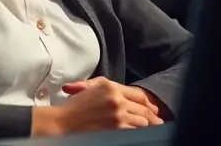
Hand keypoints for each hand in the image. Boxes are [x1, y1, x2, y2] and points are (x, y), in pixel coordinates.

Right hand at [30, 77, 163, 135]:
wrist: (62, 122)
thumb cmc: (74, 106)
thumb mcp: (90, 88)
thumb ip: (107, 86)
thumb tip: (126, 95)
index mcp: (111, 87)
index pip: (139, 95)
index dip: (148, 104)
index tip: (154, 110)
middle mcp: (117, 99)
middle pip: (143, 109)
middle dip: (151, 117)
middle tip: (158, 122)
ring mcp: (117, 114)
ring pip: (141, 121)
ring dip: (145, 126)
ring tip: (150, 129)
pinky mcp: (116, 128)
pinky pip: (134, 130)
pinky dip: (138, 132)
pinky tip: (139, 133)